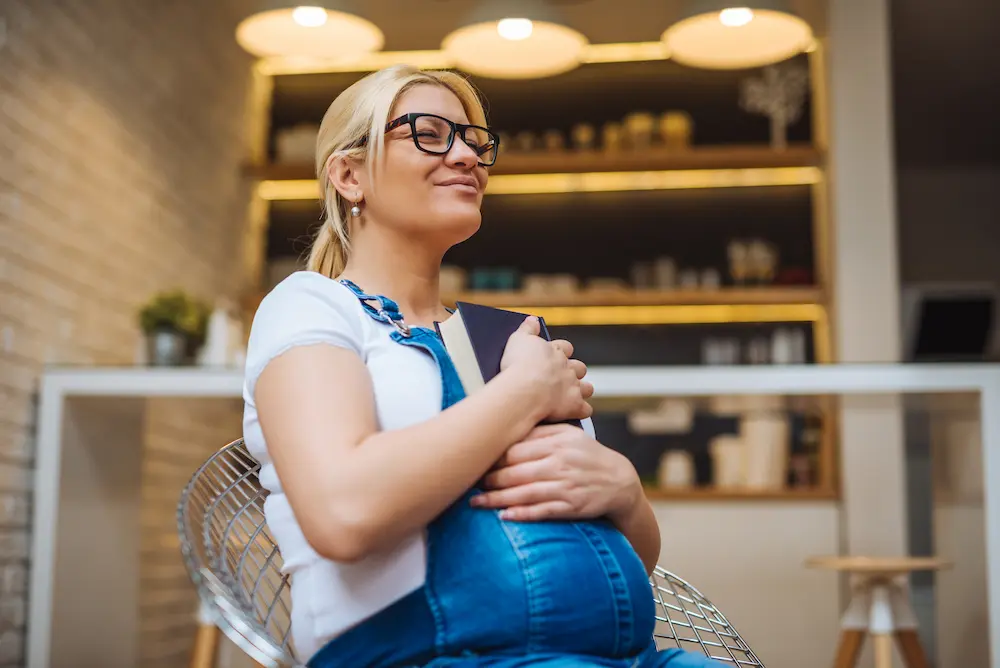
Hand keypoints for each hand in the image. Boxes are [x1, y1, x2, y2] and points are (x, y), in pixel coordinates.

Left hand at [470, 424, 641, 521]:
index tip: (475, 460)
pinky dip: (522, 514)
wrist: (618, 480)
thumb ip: (541, 432)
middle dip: (489, 479)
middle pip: (516, 472)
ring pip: (524, 493)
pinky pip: (542, 511)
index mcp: (557, 442)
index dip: (492, 456)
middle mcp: (560, 463)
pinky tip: (504, 516)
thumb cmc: (587, 455)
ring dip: (497, 499)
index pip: (516, 449)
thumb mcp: (569, 435)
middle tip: (468, 482)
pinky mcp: (571, 506)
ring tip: (476, 502)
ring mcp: (566, 486)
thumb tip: (508, 428)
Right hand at [499, 317, 592, 421]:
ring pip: (587, 388)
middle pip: (579, 367)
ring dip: (583, 390)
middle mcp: (567, 368)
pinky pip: (585, 409)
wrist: (524, 390)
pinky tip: (575, 413)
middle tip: (564, 377)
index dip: (562, 351)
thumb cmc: (518, 364)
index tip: (556, 354)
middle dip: (575, 371)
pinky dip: (581, 411)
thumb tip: (533, 319)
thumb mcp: (518, 340)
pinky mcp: (575, 405)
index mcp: (555, 352)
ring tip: (573, 395)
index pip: (564, 347)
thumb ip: (527, 329)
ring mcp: (573, 387)